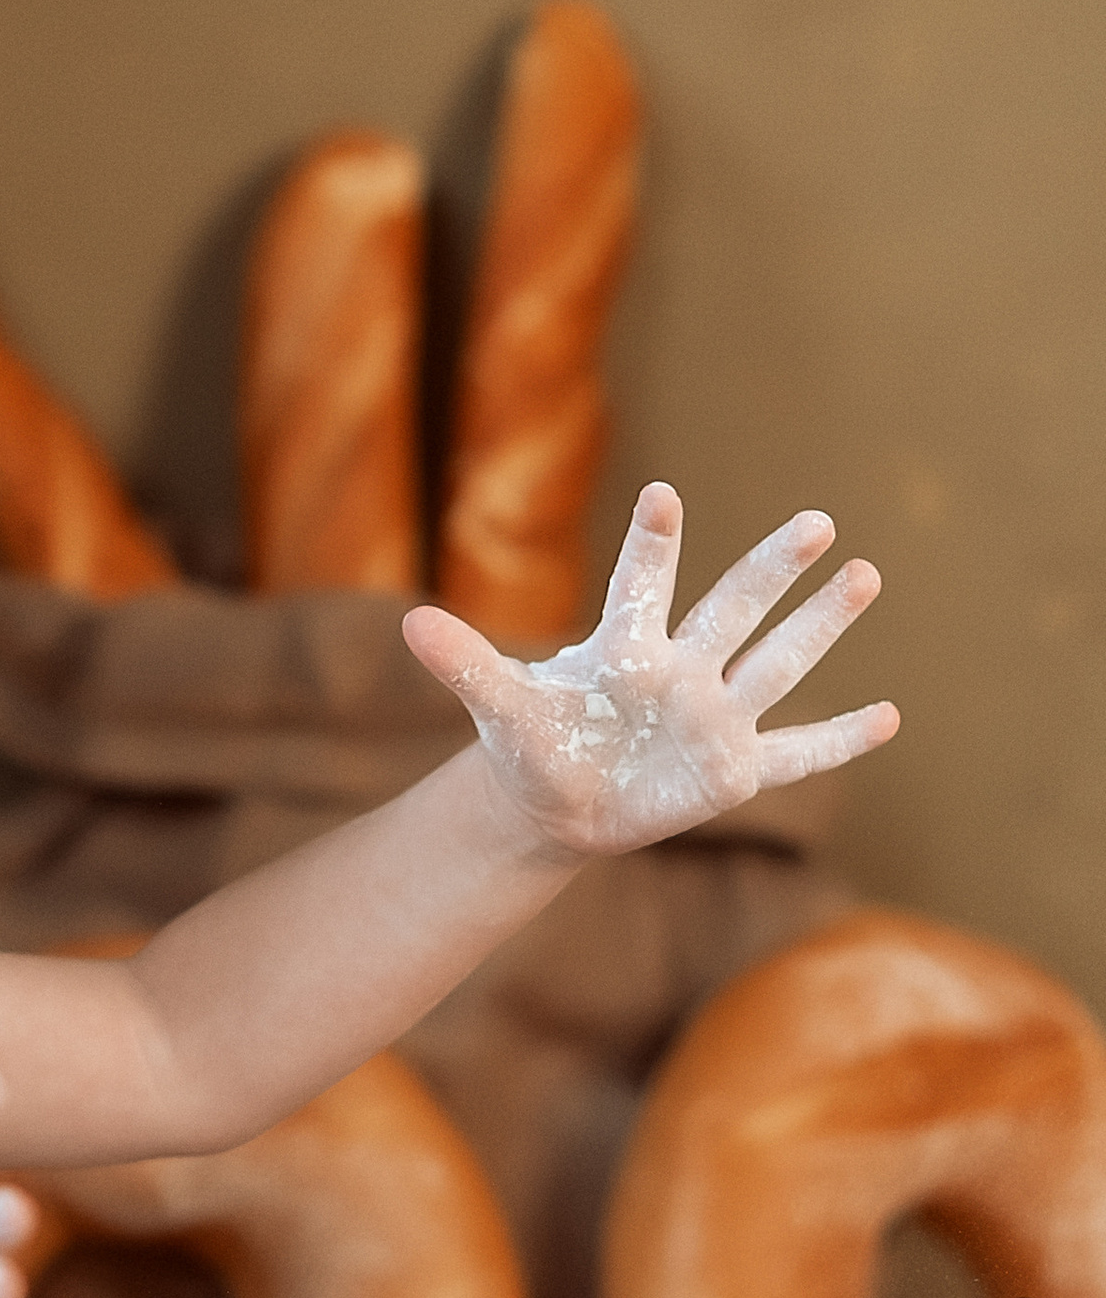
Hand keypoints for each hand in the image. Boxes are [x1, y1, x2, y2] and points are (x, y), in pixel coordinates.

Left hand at [401, 482, 897, 861]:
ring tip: (864, 575)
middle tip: (817, 520)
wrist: (558, 801)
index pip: (640, 586)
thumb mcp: (498, 708)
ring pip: (777, 664)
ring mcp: (715, 717)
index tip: (660, 496)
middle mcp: (682, 670)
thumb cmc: (533, 742)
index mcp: (624, 648)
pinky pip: (797, 753)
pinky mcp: (734, 770)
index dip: (650, 545)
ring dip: (819, 625)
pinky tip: (888, 717)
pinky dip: (839, 739)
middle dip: (772, 569)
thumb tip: (410, 624)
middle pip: (733, 609)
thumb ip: (465, 664)